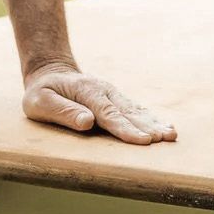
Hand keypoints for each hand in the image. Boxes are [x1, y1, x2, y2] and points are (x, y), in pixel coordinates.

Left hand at [22, 63, 176, 144]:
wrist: (50, 73)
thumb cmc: (42, 92)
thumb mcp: (41, 102)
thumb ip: (63, 111)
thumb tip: (87, 122)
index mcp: (87, 92)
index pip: (108, 114)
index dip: (126, 129)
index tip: (144, 140)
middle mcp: (104, 91)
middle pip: (128, 112)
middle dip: (148, 126)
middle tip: (167, 138)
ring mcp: (112, 94)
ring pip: (135, 110)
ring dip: (154, 122)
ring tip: (172, 135)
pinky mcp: (116, 99)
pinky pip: (135, 109)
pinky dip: (151, 118)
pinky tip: (165, 126)